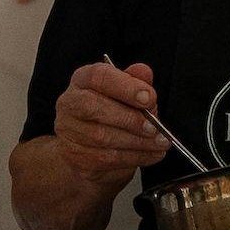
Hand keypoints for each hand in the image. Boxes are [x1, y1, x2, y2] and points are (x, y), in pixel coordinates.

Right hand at [53, 59, 169, 183]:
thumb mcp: (123, 93)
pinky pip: (108, 157)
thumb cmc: (108, 115)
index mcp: (83, 80)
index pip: (98, 76)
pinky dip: (136, 156)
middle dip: (130, 118)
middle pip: (93, 106)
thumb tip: (143, 72)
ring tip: (159, 142)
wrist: (86, 150)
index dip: (126, 87)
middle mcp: (70, 103)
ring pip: (102, 136)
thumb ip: (134, 81)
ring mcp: (69, 131)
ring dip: (137, 141)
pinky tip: (152, 153)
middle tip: (154, 126)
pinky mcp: (76, 156)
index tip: (149, 97)